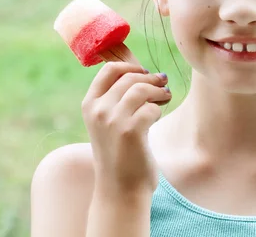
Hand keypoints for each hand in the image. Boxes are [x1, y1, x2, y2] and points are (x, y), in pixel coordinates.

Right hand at [81, 62, 170, 193]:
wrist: (120, 189)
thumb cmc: (118, 153)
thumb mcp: (107, 123)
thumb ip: (116, 99)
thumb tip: (142, 71)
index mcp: (89, 105)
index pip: (109, 69)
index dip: (131, 66)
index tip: (144, 72)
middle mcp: (98, 110)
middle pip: (130, 77)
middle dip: (150, 78)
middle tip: (163, 83)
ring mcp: (112, 120)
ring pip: (141, 89)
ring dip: (158, 91)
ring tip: (166, 96)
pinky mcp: (130, 131)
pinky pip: (151, 108)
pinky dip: (158, 110)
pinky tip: (156, 117)